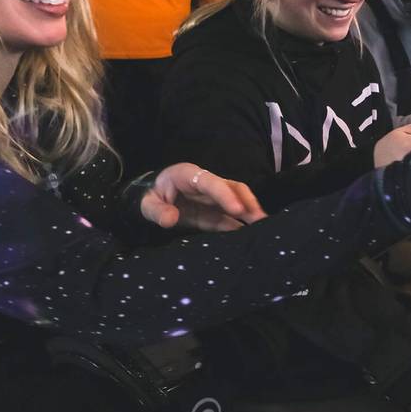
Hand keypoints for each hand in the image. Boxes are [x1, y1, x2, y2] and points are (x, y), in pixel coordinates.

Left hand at [143, 163, 267, 231]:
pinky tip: (251, 235)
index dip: (225, 195)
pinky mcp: (214, 212)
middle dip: (247, 202)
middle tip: (260, 219)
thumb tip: (170, 219)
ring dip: (250, 214)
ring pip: (237, 202)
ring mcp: (213, 198)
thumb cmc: (149, 197)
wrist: (151, 200)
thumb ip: (157, 211)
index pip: (211, 183)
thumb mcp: (147, 203)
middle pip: (232, 189)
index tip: (237, 210)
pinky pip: (230, 218)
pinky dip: (241, 226)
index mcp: (188, 175)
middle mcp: (206, 184)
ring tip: (264, 227)